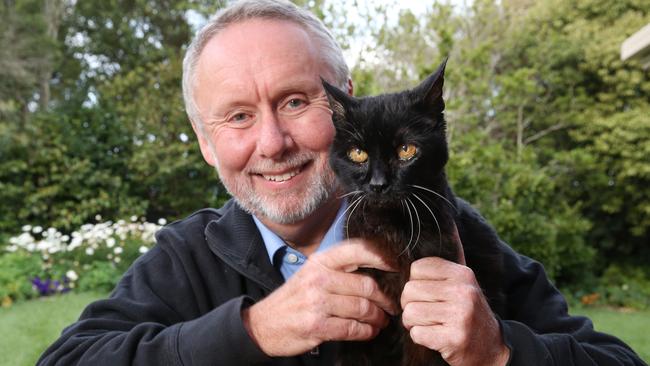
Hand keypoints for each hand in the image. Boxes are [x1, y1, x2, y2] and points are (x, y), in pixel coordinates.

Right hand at [242, 238, 397, 356]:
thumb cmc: (295, 298)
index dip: (382, 257)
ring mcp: (317, 302)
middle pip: (367, 285)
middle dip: (386, 299)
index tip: (397, 267)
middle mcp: (319, 277)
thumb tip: (378, 268)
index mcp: (321, 261)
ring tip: (381, 321)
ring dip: (378, 318)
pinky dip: (367, 332)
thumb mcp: (312, 273)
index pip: (358, 250)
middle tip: (392, 306)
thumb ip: (340, 268)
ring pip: (363, 308)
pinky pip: (354, 329)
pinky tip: (369, 331)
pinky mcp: (317, 325)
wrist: (263, 324)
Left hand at [400, 235, 508, 365]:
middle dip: (410, 305)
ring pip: (410, 313)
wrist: (493, 347)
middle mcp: (463, 291)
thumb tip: (449, 225)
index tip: (426, 294)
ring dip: (414, 323)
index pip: (417, 268)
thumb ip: (446, 264)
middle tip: (424, 312)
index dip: (414, 283)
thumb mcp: (463, 284)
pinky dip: (421, 337)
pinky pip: (417, 333)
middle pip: (410, 291)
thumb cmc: (468, 312)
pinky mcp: (455, 338)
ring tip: (430, 324)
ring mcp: (460, 315)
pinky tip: (436, 336)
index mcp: (462, 274)